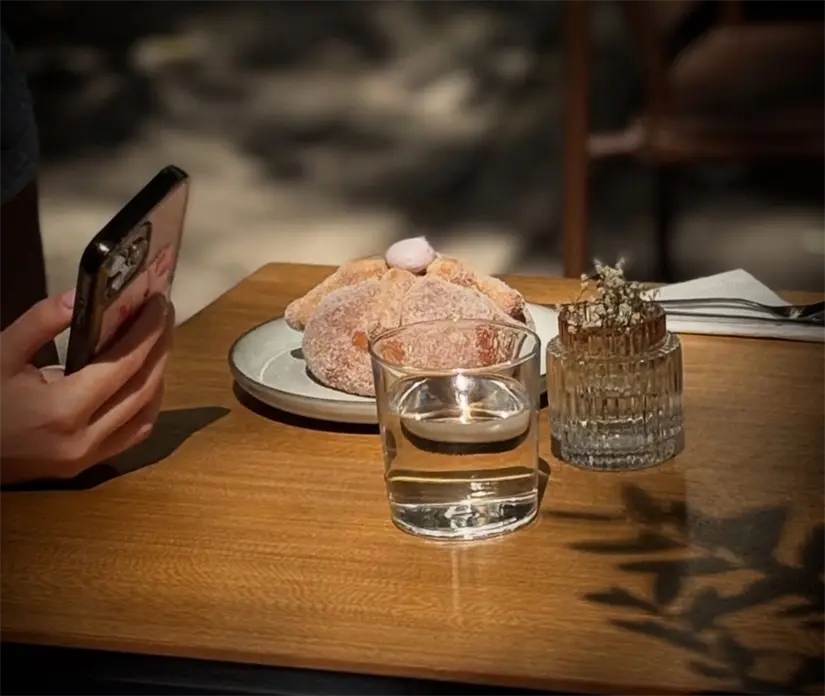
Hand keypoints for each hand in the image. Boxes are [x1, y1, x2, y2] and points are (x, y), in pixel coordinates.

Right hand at [0, 292, 174, 484]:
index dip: (148, 331)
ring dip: (159, 374)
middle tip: (164, 314)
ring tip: (159, 340)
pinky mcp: (86, 466)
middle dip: (160, 346)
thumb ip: (41, 322)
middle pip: (143, 387)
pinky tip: (146, 379)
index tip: (159, 303)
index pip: (124, 364)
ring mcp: (88, 457)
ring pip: (146, 413)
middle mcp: (84, 438)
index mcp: (62, 410)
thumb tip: (82, 295)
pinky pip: (134, 433)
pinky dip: (147, 404)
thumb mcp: (1, 354)